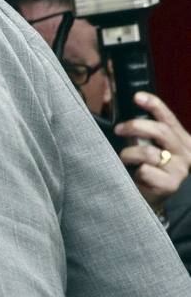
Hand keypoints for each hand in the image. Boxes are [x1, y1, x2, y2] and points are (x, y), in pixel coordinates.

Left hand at [114, 91, 190, 213]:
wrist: (148, 199)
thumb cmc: (144, 169)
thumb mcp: (145, 146)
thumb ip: (139, 131)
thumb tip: (113, 106)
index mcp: (181, 139)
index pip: (168, 118)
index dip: (154, 104)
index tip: (137, 96)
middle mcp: (185, 152)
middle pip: (161, 131)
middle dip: (136, 126)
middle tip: (119, 130)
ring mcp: (180, 169)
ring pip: (149, 152)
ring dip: (129, 154)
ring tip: (124, 160)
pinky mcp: (171, 184)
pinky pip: (146, 171)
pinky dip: (135, 172)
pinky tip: (136, 177)